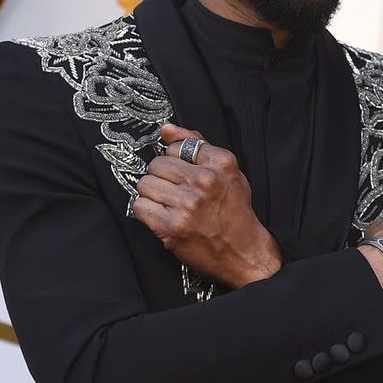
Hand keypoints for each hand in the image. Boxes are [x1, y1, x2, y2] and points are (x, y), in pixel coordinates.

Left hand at [131, 124, 281, 288]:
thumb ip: (198, 145)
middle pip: (157, 164)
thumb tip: (166, 129)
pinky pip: (139, 206)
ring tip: (168, 204)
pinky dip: (146, 211)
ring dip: (152, 194)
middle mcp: (204, 181)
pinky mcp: (171, 226)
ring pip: (145, 184)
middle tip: (175, 191)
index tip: (184, 173)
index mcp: (220, 164)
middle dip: (162, 177)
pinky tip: (161, 215)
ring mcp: (187, 205)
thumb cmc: (235, 212)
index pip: (177, 146)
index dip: (177, 160)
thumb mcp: (228, 172)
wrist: (243, 252)